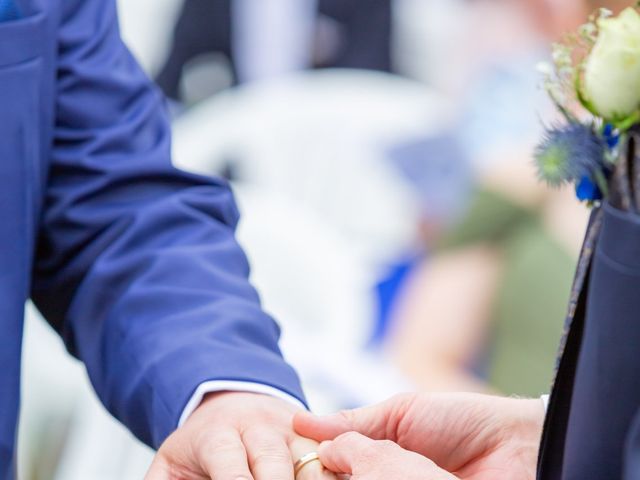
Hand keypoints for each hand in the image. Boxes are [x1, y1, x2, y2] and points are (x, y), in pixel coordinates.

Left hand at [146, 392, 337, 479]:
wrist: (233, 400)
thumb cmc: (201, 445)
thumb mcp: (171, 463)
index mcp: (219, 434)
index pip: (228, 461)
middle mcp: (259, 428)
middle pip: (274, 461)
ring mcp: (293, 430)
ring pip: (313, 457)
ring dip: (315, 479)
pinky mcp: (317, 434)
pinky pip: (333, 455)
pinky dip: (335, 471)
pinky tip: (342, 478)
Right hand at [295, 393, 543, 479]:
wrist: (518, 443)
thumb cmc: (461, 420)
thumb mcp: (401, 414)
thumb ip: (351, 423)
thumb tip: (299, 422)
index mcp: (375, 460)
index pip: (330, 469)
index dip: (316, 466)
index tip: (305, 461)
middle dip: (333, 476)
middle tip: (333, 469)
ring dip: (366, 477)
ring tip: (400, 468)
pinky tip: (405, 474)